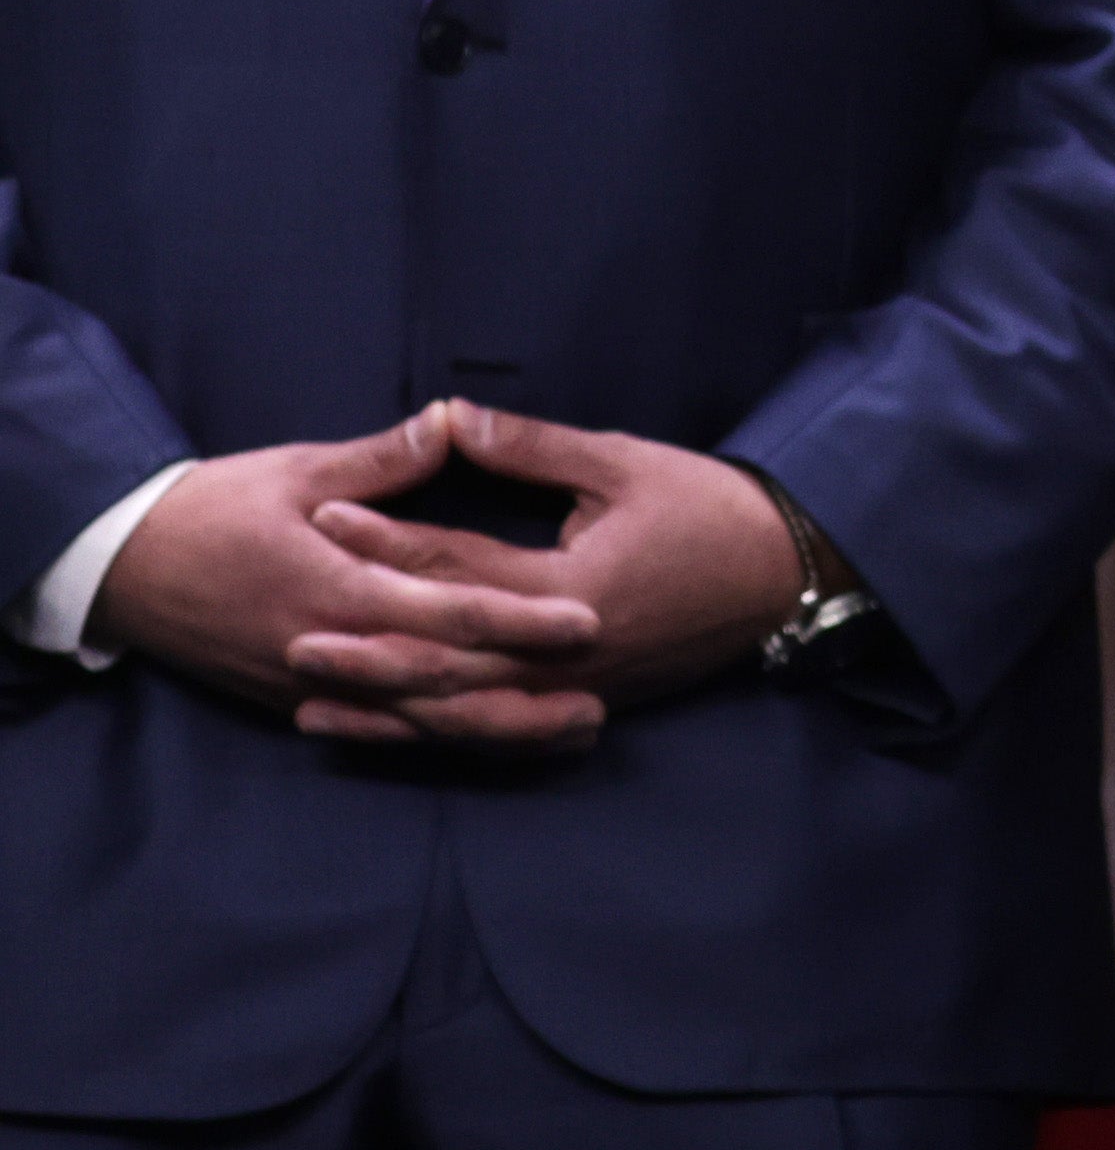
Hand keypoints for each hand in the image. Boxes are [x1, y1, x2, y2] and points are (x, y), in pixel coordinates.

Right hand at [86, 414, 609, 746]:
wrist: (121, 565)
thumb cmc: (214, 507)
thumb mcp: (299, 471)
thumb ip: (383, 460)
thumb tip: (453, 419)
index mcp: (338, 587)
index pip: (447, 611)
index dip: (520, 619)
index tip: (588, 620)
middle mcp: (330, 649)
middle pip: (442, 683)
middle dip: (523, 692)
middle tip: (603, 699)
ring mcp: (309, 685)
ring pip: (415, 720)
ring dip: (493, 729)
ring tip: (570, 732)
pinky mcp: (295, 700)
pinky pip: (377, 728)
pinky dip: (436, 738)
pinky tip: (490, 741)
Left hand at [305, 400, 815, 721]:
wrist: (788, 572)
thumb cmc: (709, 507)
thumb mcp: (622, 462)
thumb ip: (529, 447)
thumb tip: (448, 417)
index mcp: (572, 588)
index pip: (459, 567)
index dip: (387, 540)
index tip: (325, 516)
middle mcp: (566, 653)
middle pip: (447, 658)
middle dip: (365, 647)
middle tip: (290, 634)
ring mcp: (575, 689)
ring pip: (464, 710)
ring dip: (388, 707)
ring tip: (314, 699)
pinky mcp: (586, 705)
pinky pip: (497, 731)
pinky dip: (439, 732)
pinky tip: (395, 729)